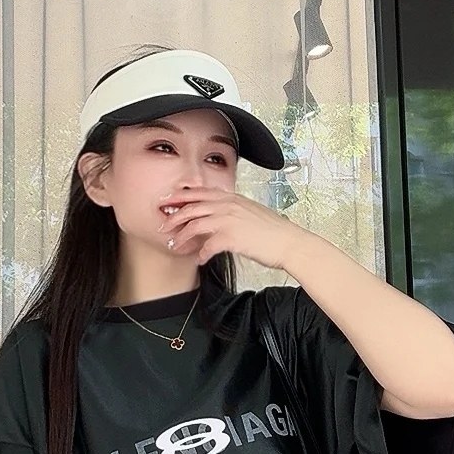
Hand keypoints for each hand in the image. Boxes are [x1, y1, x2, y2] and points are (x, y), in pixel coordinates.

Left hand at [156, 184, 306, 272]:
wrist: (290, 242)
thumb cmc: (274, 231)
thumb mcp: (251, 212)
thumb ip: (234, 210)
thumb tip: (220, 216)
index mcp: (232, 198)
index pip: (199, 193)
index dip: (180, 197)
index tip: (167, 202)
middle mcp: (229, 206)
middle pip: (192, 207)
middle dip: (173, 217)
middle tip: (163, 227)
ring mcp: (229, 220)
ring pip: (195, 225)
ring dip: (182, 236)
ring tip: (176, 246)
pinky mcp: (232, 238)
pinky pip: (207, 246)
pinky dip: (200, 254)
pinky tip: (199, 260)